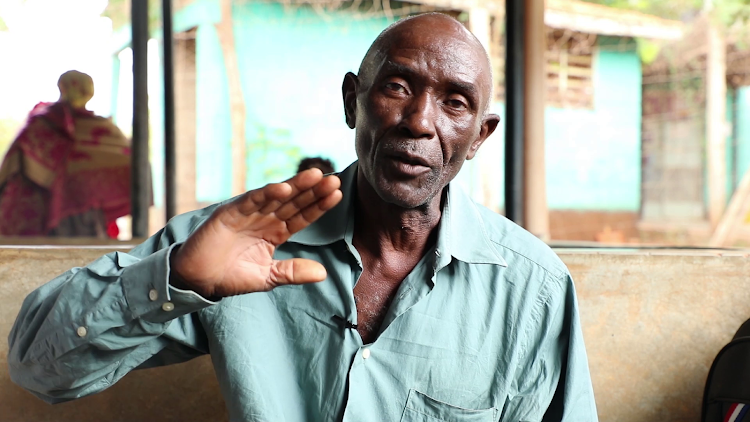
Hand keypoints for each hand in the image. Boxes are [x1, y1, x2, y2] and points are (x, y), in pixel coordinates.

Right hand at [170, 168, 342, 297]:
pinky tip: (283, 188)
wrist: (199, 280)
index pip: (302, 216)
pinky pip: (251, 200)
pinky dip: (266, 193)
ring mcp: (249, 213)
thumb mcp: (268, 277)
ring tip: (315, 175)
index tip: (337, 195)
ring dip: (295, 185)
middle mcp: (265, 219)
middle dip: (314, 191)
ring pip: (276, 196)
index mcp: (276, 232)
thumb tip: (322, 273)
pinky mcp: (230, 212)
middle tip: (334, 180)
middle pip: (294, 201)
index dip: (319, 206)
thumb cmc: (232, 277)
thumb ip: (292, 272)